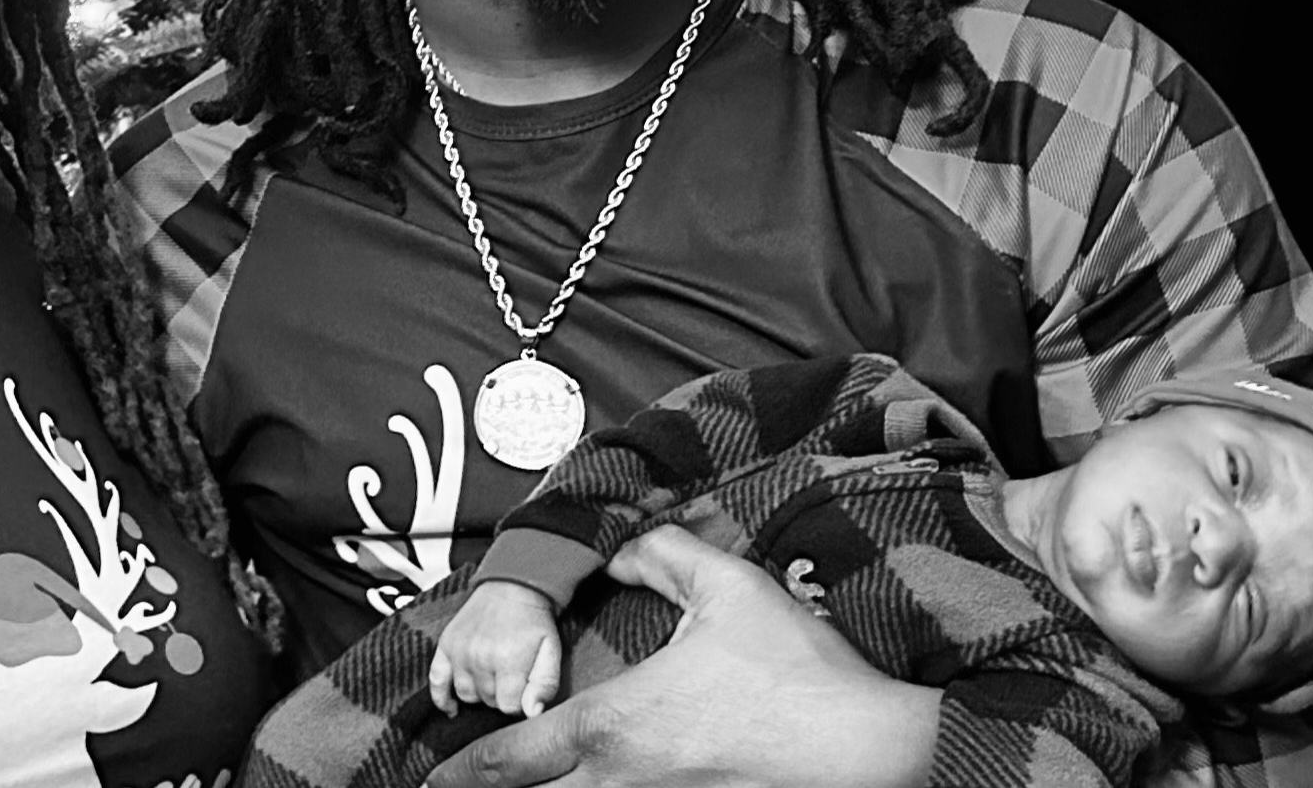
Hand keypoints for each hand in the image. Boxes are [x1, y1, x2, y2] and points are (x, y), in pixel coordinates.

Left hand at [424, 525, 938, 787]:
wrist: (877, 749)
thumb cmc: (800, 671)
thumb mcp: (727, 590)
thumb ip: (662, 557)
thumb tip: (620, 548)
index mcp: (614, 725)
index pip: (513, 757)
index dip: (466, 769)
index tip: (434, 776)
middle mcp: (626, 781)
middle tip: (458, 787)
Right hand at [430, 581, 562, 717]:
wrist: (512, 586)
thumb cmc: (534, 621)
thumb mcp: (551, 651)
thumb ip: (544, 685)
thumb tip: (531, 712)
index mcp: (508, 660)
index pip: (509, 707)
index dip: (520, 703)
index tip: (525, 690)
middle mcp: (479, 658)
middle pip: (488, 701)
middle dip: (502, 696)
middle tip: (512, 679)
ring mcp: (459, 652)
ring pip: (466, 694)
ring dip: (480, 693)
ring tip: (492, 680)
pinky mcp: (446, 645)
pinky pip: (436, 680)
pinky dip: (442, 697)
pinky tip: (452, 708)